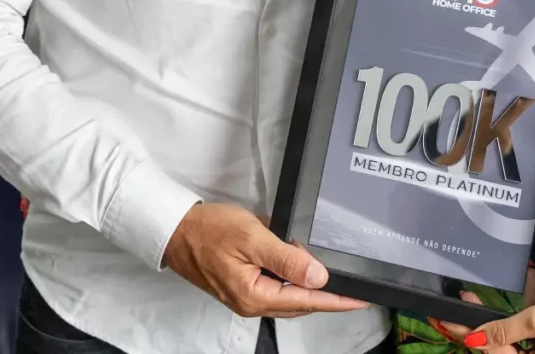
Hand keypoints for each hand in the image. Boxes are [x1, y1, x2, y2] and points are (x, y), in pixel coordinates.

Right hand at [162, 203, 368, 317]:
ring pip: (287, 297)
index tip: (359, 300)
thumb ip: (287, 258)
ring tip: (333, 280)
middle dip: (327, 297)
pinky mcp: (240, 285)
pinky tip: (299, 266)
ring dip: (308, 289)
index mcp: (254, 296)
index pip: (306, 300)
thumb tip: (318, 277)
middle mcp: (250, 303)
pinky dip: (290, 280)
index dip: (336, 300)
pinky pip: (274, 288)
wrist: (176, 231)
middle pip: (299, 303)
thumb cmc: (209, 231)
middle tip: (352, 289)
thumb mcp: (252, 238)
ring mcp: (244, 296)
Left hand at [436, 287, 534, 353]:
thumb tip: (473, 341)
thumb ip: (506, 330)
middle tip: (468, 298)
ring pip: (518, 335)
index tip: (444, 319)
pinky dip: (532, 308)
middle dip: (487, 320)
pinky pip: (534, 332)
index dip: (466, 334)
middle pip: (501, 346)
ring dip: (515, 310)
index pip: (489, 351)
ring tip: (521, 282)